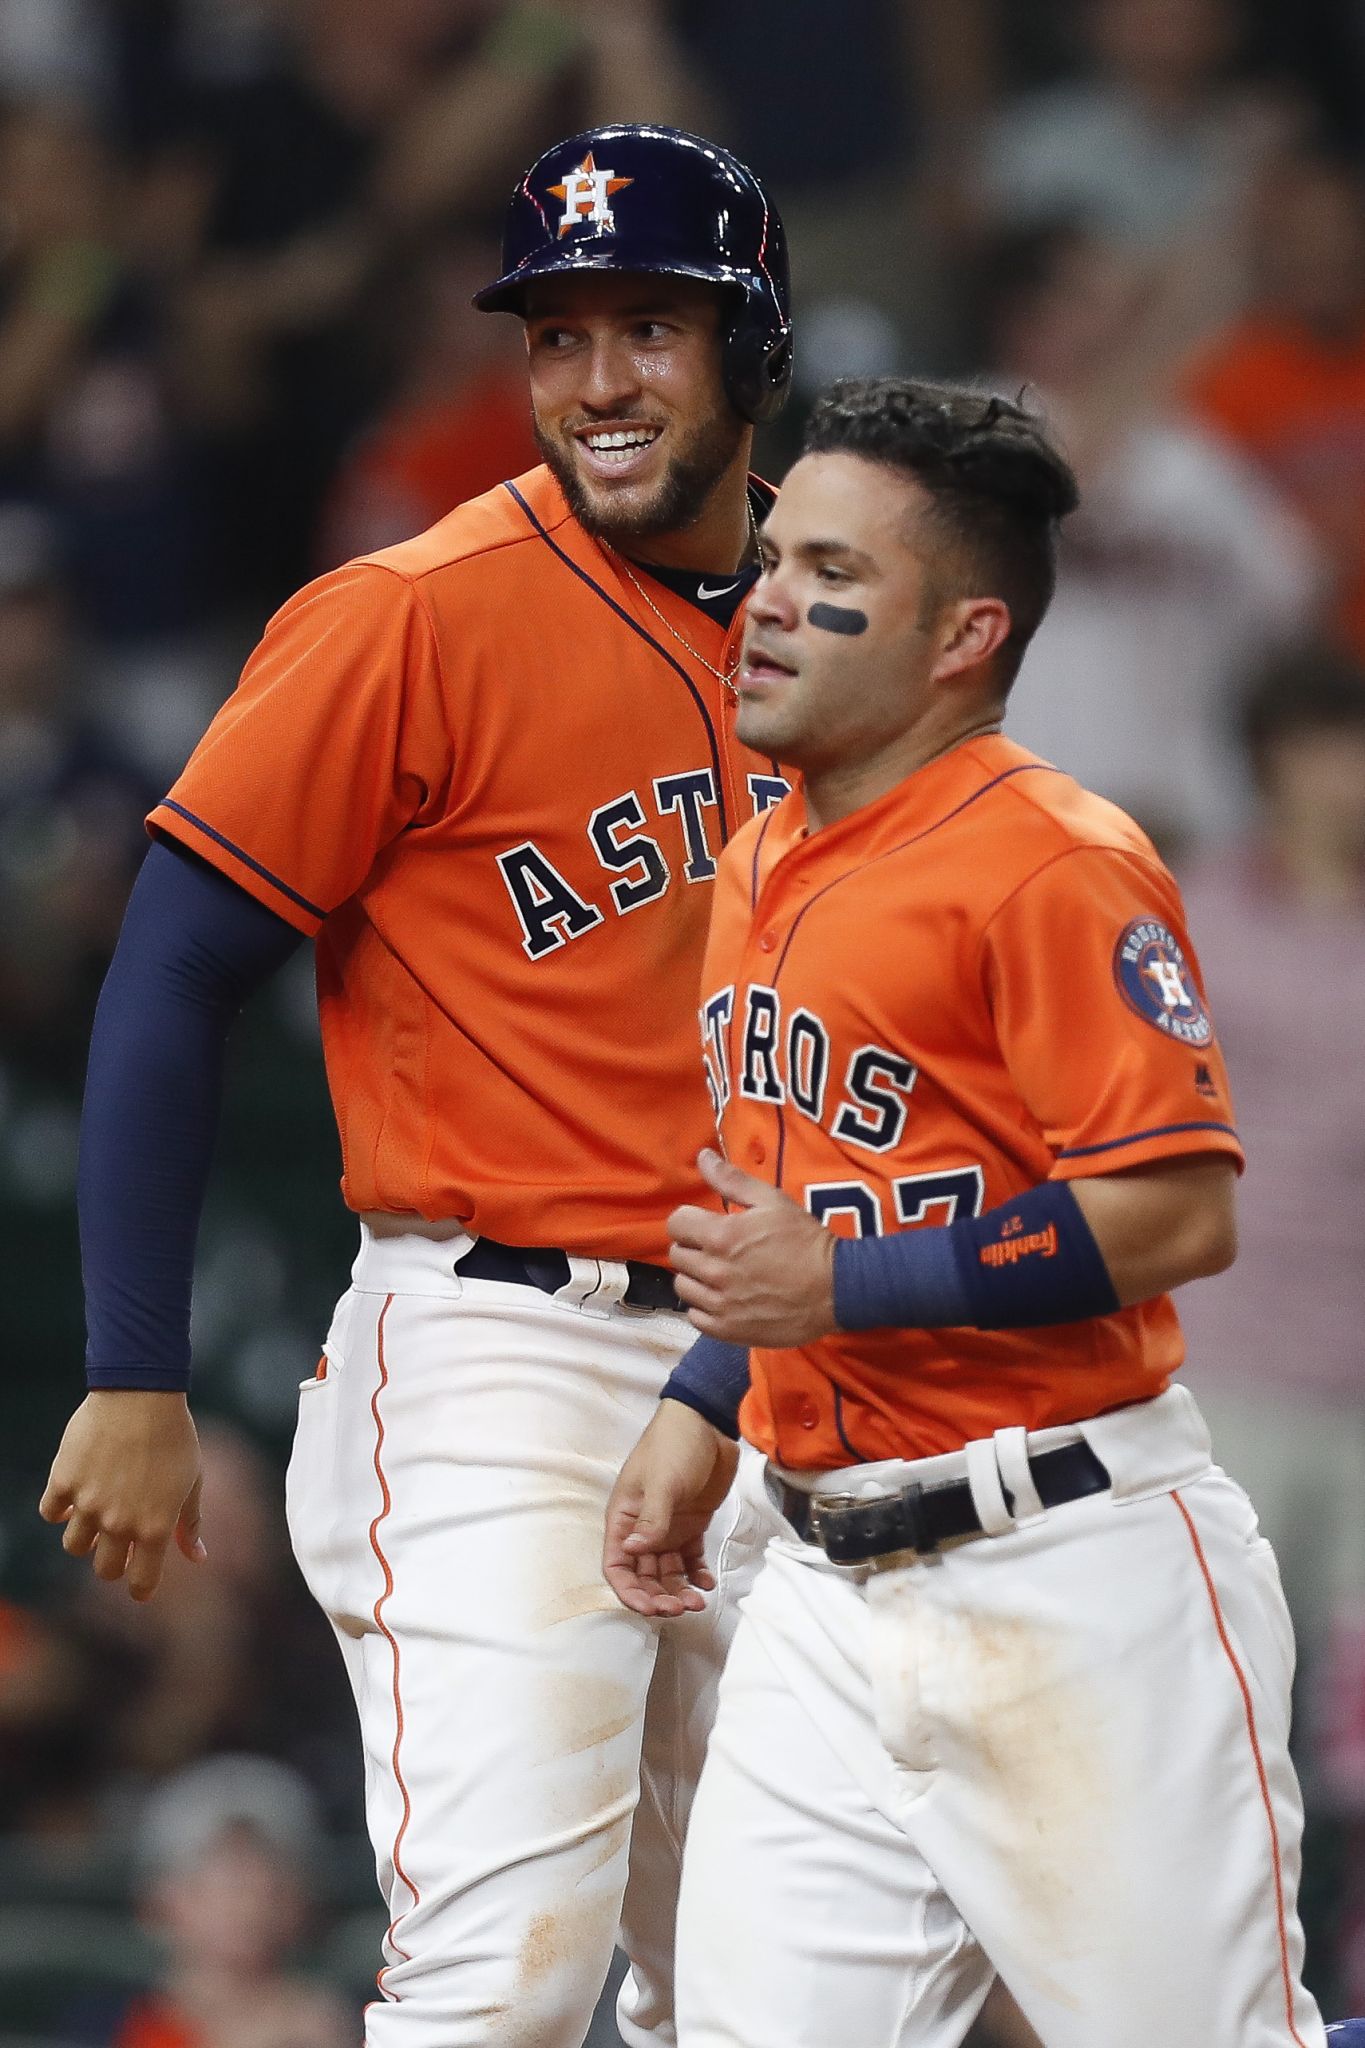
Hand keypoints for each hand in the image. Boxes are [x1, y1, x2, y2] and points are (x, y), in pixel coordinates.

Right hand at [39, 1392, 205, 1601]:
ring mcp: (88, 1504)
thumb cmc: (174, 1436)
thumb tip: (198, 1558)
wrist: (141, 1393)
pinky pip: (51, 1513)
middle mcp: (119, 1522)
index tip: (139, 1584)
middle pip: (104, 1570)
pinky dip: (59, 1508)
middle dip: (112, 1562)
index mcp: (155, 1526)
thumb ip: (190, 1523)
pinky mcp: (63, 1481)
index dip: (140, 1588)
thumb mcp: (192, 1480)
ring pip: (74, 1546)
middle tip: (118, 1540)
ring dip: (85, 1536)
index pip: (141, 1582)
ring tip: (98, 1510)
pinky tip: (75, 1490)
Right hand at [603, 1400, 738, 1617]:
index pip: (617, 1565)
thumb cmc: (674, 1446)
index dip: (629, 1591)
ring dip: (678, 1590)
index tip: (651, 1607)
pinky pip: (690, 1559)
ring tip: (697, 1602)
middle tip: (680, 1608)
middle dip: (658, 1596)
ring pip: (667, 1572)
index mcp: (624, 1518)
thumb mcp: (662, 1482)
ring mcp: (667, 1528)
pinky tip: (707, 1584)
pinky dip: (697, 1575)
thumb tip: (634, 1551)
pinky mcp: (691, 1525)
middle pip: (643, 1576)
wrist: (707, 1424)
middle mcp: (642, 1529)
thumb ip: (652, 1520)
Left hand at [669, 1148, 837, 1346]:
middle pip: (678, 1255)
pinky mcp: (728, 1330)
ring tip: (722, 1274)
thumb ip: (732, 1179)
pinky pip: (696, 1317)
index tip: (706, 1224)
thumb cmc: (805, 1240)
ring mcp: (720, 1304)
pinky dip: (705, 1307)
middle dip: (694, 1247)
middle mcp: (715, 1271)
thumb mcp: (773, 1200)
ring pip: (684, 1287)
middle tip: (720, 1248)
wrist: (836, 1288)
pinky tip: (725, 1298)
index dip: (690, 1220)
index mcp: (722, 1236)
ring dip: (697, 1278)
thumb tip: (702, 1156)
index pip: (676, 1224)